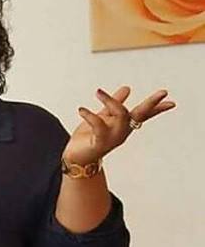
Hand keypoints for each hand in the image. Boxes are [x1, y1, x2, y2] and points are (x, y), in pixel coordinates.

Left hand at [62, 86, 176, 166]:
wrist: (76, 158)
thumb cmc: (89, 138)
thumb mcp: (103, 117)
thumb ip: (114, 103)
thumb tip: (128, 88)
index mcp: (123, 124)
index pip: (144, 114)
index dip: (157, 108)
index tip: (171, 102)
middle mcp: (121, 131)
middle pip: (139, 115)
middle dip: (151, 104)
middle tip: (163, 93)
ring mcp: (112, 138)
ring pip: (121, 116)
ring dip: (111, 101)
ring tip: (98, 92)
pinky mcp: (99, 142)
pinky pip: (98, 125)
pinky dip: (90, 116)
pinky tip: (81, 110)